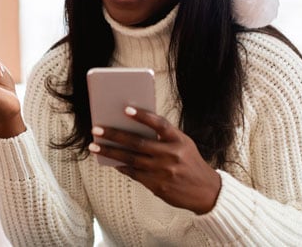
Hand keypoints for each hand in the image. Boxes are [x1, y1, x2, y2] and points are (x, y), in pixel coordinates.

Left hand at [89, 107, 221, 213]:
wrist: (206, 192)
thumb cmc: (190, 162)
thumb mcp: (183, 144)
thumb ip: (163, 136)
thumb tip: (132, 128)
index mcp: (179, 140)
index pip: (159, 125)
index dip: (143, 117)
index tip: (126, 109)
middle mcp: (171, 155)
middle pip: (138, 143)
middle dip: (114, 135)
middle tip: (96, 130)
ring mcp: (163, 172)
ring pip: (131, 159)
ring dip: (111, 152)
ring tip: (95, 146)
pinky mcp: (158, 186)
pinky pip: (134, 174)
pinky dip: (122, 166)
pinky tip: (112, 162)